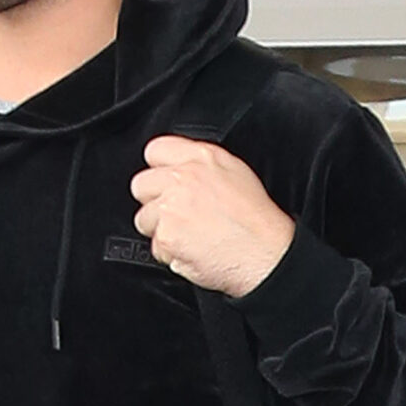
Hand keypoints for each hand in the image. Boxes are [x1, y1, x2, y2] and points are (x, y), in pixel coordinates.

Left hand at [130, 137, 295, 297]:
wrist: (265, 253)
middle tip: (177, 216)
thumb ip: (201, 167)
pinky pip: (155, 248)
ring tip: (190, 236)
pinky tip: (193, 251)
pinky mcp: (166, 236)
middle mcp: (183, 178)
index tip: (164, 184)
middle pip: (141, 185)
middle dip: (154, 202)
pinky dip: (171, 254)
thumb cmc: (257, 221)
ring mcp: (171, 207)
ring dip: (161, 231)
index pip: (155, 150)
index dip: (158, 170)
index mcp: (201, 157)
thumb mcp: (235, 173)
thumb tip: (180, 171)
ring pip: (143, 219)